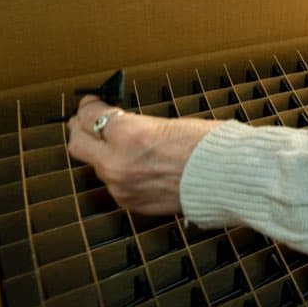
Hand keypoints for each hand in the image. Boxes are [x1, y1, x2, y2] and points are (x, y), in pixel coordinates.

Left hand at [67, 95, 215, 214]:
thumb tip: (118, 124)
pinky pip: (116, 185)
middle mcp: (117, 163)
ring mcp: (122, 187)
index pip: (90, 117)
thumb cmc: (209, 147)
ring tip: (119, 145)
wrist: (229, 179)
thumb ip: (135, 126)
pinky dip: (122, 174)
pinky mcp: (132, 203)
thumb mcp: (168, 123)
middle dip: (81, 129)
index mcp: (128, 135)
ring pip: (97, 166)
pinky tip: (138, 166)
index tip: (92, 102)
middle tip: (87, 121)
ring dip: (104, 154)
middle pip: (78, 143)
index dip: (89, 106)